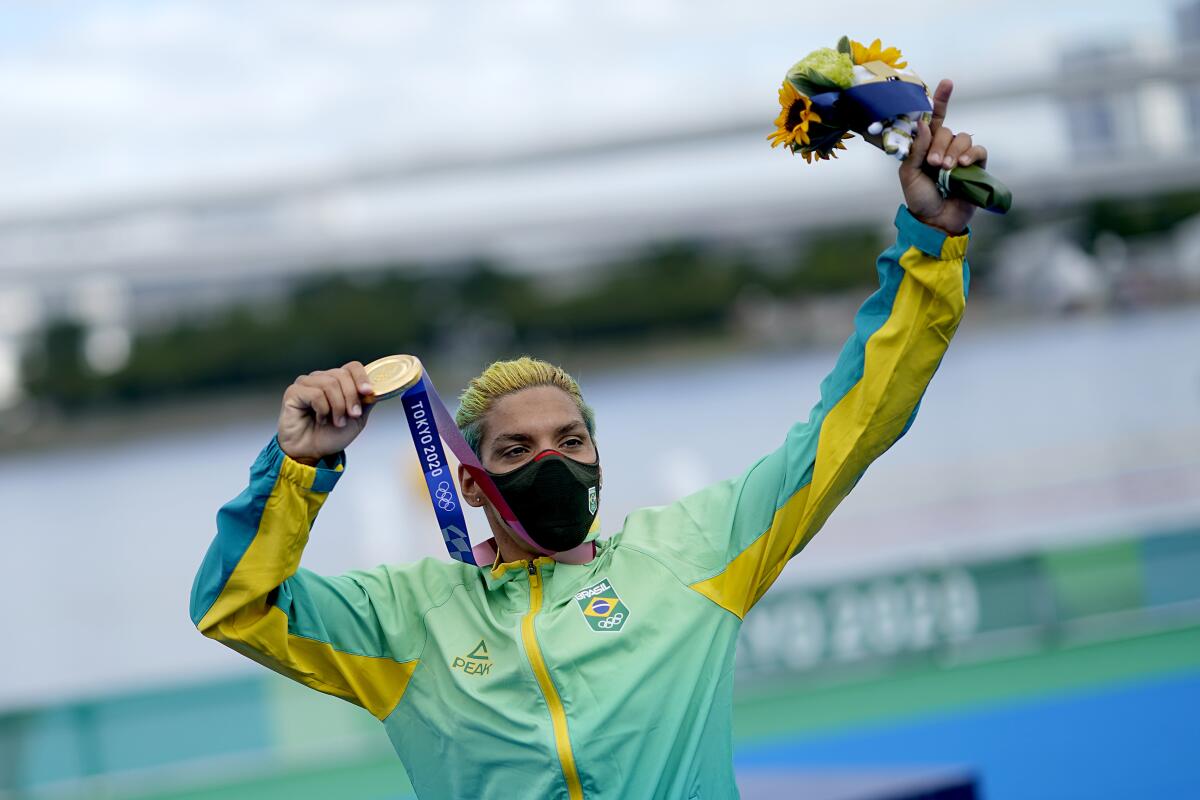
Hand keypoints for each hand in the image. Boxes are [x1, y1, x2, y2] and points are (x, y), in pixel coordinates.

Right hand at [277, 361, 374, 463]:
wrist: (313, 453)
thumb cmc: (331, 436)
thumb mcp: (357, 419)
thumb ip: (366, 402)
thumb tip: (377, 389)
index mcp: (338, 382)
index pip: (352, 367)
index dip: (362, 377)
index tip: (368, 392)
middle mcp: (322, 378)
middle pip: (342, 374)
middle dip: (351, 397)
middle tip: (353, 415)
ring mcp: (306, 383)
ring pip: (330, 383)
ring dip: (338, 406)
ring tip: (336, 422)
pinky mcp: (294, 392)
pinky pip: (315, 394)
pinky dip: (322, 409)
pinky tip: (320, 419)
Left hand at [899, 79, 987, 236]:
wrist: (935, 221)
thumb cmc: (919, 198)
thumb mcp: (909, 175)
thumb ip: (916, 150)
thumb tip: (924, 125)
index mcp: (926, 146)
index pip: (934, 119)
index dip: (941, 100)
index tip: (948, 82)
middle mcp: (944, 148)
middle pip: (947, 130)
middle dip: (939, 145)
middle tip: (934, 164)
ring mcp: (961, 156)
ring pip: (962, 138)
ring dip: (953, 151)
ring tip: (946, 169)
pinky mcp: (976, 167)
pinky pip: (978, 150)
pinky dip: (970, 154)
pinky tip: (962, 165)